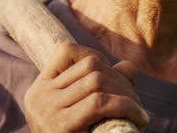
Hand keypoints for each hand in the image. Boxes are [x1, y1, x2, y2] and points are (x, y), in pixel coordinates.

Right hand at [23, 42, 149, 131]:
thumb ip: (102, 88)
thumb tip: (128, 67)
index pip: (67, 51)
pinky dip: (126, 106)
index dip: (96, 58)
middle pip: (89, 66)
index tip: (113, 81)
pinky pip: (100, 102)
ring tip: (138, 111)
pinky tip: (139, 117)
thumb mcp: (83, 114)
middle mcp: (38, 96)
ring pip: (97, 80)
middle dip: (119, 79)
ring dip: (126, 93)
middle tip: (134, 102)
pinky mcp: (61, 125)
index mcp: (39, 90)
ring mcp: (46, 110)